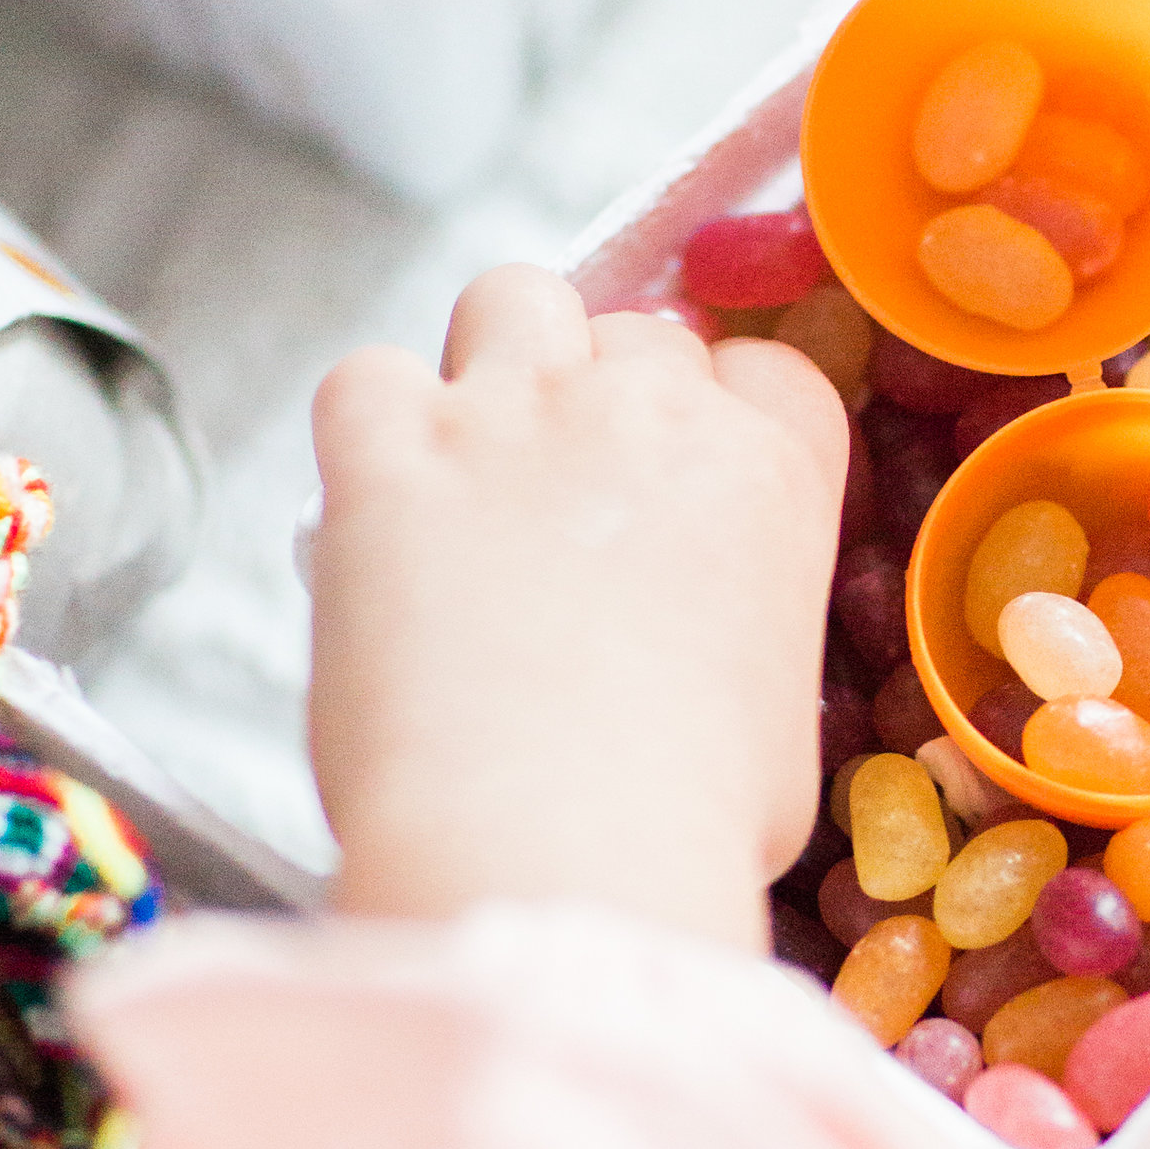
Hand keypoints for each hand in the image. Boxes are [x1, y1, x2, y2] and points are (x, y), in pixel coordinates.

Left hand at [307, 266, 846, 941]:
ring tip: (470, 470)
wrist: (555, 851)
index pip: (761, 367)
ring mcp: (514, 416)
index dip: (714, 412)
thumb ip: (745, 640)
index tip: (678, 473)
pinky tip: (377, 508)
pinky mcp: (390, 453)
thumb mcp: (781, 723)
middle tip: (562, 501)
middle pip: (634, 330)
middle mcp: (650, 412)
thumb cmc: (680, 824)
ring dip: (492, 362)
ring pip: (511, 297)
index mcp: (772, 472)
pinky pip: (368, 376)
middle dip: (600, 396)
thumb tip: (702, 666)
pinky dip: (367, 428)